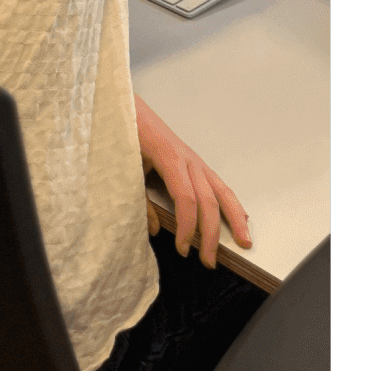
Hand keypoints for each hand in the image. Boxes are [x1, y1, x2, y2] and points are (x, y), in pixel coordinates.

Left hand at [135, 96, 250, 268]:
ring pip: (222, 191)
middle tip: (208, 261)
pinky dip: (231, 203)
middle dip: (211, 234)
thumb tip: (154, 228)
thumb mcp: (126, 170)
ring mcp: (196, 160)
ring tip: (244, 241)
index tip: (182, 249)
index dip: (186, 228)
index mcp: (170, 159)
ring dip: (234, 219)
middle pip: (208, 200)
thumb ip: (139, 200)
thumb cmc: (125, 136)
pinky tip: (240, 217)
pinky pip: (219, 185)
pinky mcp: (196, 163)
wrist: (128, 109)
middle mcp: (189, 160)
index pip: (186, 200)